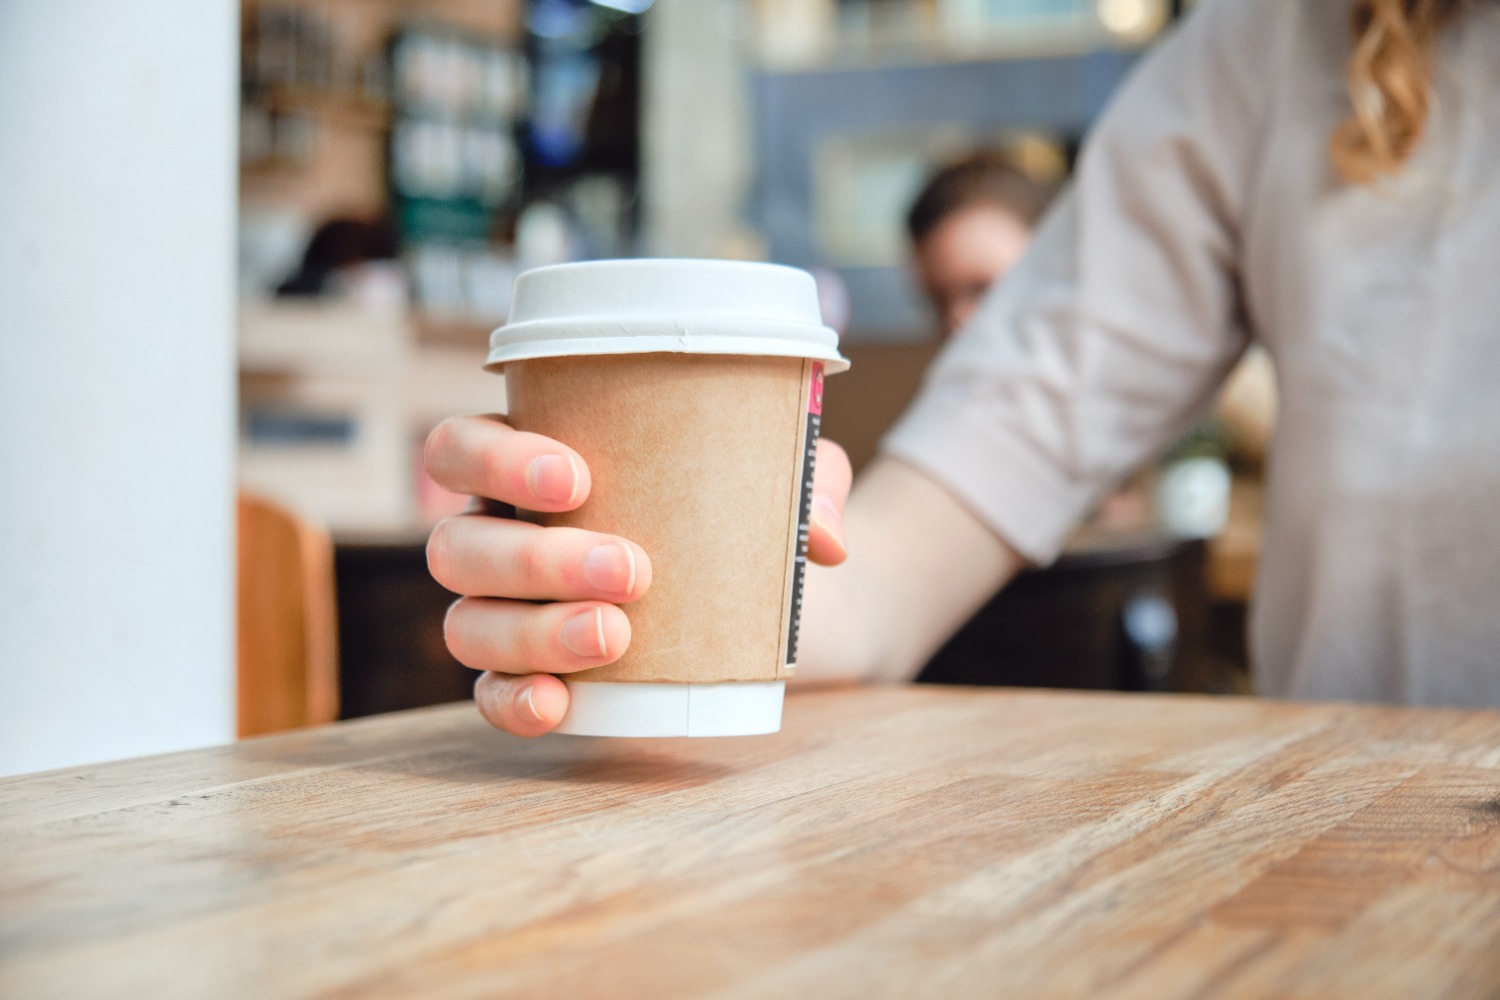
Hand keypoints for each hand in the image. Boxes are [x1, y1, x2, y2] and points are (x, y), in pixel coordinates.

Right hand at [424, 414, 852, 736]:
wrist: (779, 607)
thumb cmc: (749, 516)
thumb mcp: (787, 482)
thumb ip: (809, 485)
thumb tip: (821, 536)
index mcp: (532, 466)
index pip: (460, 448)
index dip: (494, 460)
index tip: (578, 480)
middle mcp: (500, 536)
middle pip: (456, 546)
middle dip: (534, 559)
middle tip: (633, 571)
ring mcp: (506, 612)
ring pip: (466, 624)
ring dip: (532, 632)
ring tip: (616, 636)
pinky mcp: (533, 677)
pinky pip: (490, 696)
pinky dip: (514, 702)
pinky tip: (558, 704)